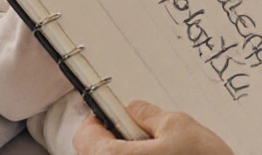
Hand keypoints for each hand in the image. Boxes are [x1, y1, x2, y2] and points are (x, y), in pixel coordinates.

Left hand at [72, 101, 232, 154]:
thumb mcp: (177, 125)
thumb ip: (147, 114)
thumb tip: (133, 111)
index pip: (84, 136)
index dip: (98, 120)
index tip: (111, 114)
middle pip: (98, 154)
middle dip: (116, 138)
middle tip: (141, 131)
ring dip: (130, 154)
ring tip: (158, 151)